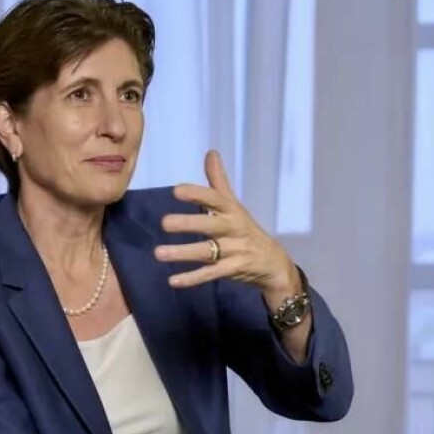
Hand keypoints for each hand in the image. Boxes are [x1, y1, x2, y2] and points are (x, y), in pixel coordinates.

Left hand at [154, 150, 298, 298]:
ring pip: (207, 252)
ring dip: (182, 253)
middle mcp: (234, 229)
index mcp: (232, 211)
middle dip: (189, 224)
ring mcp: (235, 251)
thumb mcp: (235, 206)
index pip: (215, 199)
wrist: (274, 264)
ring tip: (158, 253)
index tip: (177, 191)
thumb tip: (210, 152)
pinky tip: (173, 280)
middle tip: (164, 223)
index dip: (197, 195)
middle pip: (211, 225)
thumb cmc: (247, 231)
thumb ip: (219, 182)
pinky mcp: (234, 270)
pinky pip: (211, 274)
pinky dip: (192, 278)